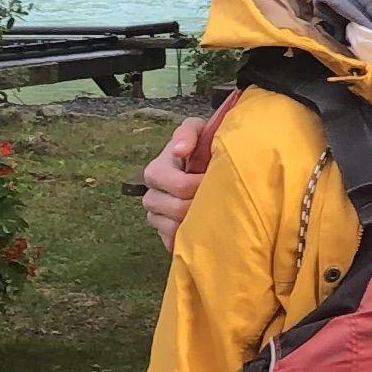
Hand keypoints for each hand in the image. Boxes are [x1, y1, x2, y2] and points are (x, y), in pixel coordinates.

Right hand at [136, 108, 220, 248]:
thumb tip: (178, 150)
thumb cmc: (202, 146)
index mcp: (156, 171)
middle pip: (178, 209)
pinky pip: (172, 242)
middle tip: (220, 196)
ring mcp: (156, 216)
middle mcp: (151, 195)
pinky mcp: (163, 233)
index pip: (180, 186)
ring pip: (173, 229)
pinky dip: (188, 238)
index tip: (219, 178)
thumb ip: (188, 132)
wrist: (205, 165)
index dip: (202, 184)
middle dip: (202, 203)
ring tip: (213, 210)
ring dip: (196, 221)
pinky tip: (202, 227)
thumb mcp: (197, 129)